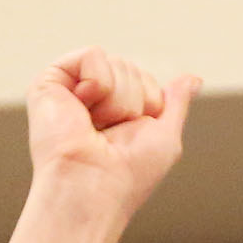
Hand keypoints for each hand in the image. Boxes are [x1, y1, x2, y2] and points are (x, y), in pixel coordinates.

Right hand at [20, 47, 199, 225]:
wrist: (93, 188)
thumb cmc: (127, 175)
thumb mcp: (165, 138)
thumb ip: (176, 104)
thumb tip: (193, 79)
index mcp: (115, 112)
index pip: (146, 82)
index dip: (150, 106)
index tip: (130, 137)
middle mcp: (92, 100)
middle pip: (132, 69)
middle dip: (134, 102)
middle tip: (110, 134)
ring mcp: (70, 90)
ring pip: (116, 63)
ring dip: (118, 102)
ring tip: (94, 128)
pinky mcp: (50, 82)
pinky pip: (93, 55)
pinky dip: (98, 84)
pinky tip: (82, 110)